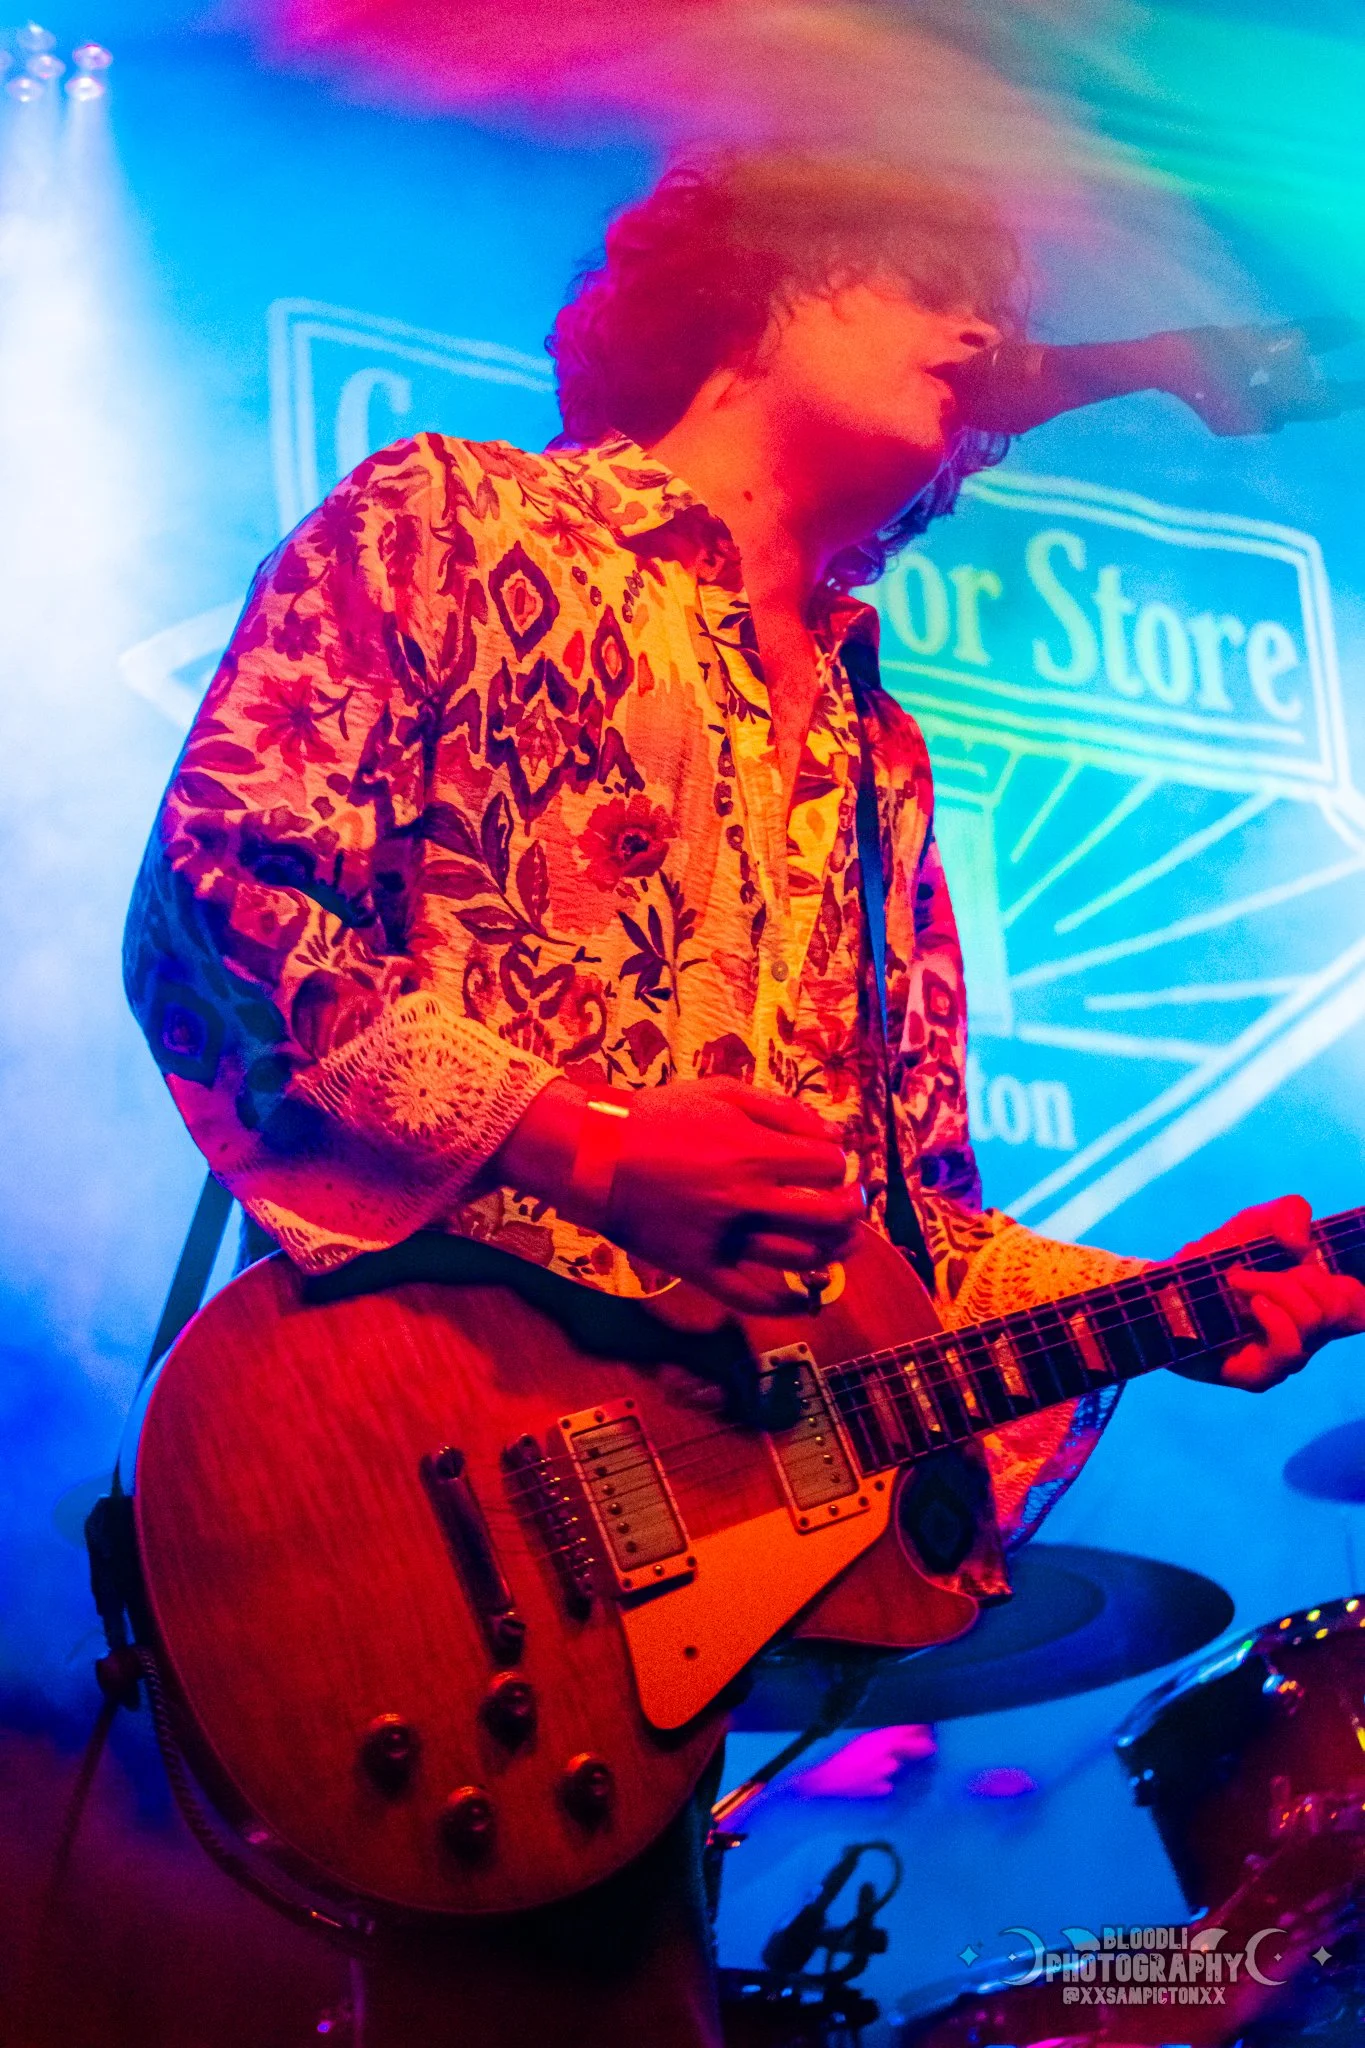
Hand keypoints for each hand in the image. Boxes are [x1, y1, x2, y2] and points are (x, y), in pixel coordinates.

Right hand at [491, 1075, 864, 1315]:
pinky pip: (752, 1296)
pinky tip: (807, 1298)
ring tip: (844, 1242)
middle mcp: (746, 1198)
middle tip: (854, 1202)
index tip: (830, 1163)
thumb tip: (828, 1131)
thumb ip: (780, 1109)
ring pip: (800, 1258)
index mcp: (753, 1151)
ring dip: (834, 1251)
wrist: (596, 1154)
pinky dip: (786, 1303)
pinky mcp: (701, 1268)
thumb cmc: (659, 1117)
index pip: (827, 1164)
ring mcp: (724, 1237)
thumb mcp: (721, 1092)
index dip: (838, 1162)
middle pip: (826, 1214)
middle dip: (852, 1208)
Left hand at [1174, 1195, 1364, 1390]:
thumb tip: (1303, 1245)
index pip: (1359, 1308)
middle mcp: (1307, 1333)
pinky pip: (1290, 1350)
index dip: (1354, 1291)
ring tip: (1239, 1281)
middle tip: (1251, 1269)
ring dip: (1277, 1288)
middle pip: (1338, 1306)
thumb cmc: (1213, 1259)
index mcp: (1314, 1301)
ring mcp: (1285, 1356)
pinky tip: (1251, 1301)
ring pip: (1314, 1322)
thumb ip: (1286, 1214)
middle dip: (1298, 1276)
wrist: (1162, 1289)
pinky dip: (1273, 1316)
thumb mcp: (1251, 1225)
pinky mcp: (1259, 1375)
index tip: (1313, 1264)